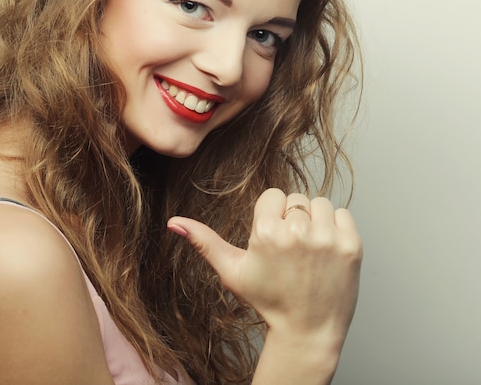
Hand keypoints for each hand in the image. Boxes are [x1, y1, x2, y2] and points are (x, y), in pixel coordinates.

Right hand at [167, 188, 361, 344]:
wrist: (308, 331)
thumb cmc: (268, 300)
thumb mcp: (232, 271)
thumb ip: (204, 241)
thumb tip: (173, 222)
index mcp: (266, 232)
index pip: (273, 195)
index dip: (271, 216)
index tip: (273, 240)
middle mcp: (297, 232)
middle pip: (295, 198)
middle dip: (292, 218)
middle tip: (291, 251)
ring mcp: (327, 239)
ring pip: (319, 203)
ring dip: (315, 221)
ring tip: (309, 251)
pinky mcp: (351, 246)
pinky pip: (343, 214)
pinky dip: (336, 228)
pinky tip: (327, 252)